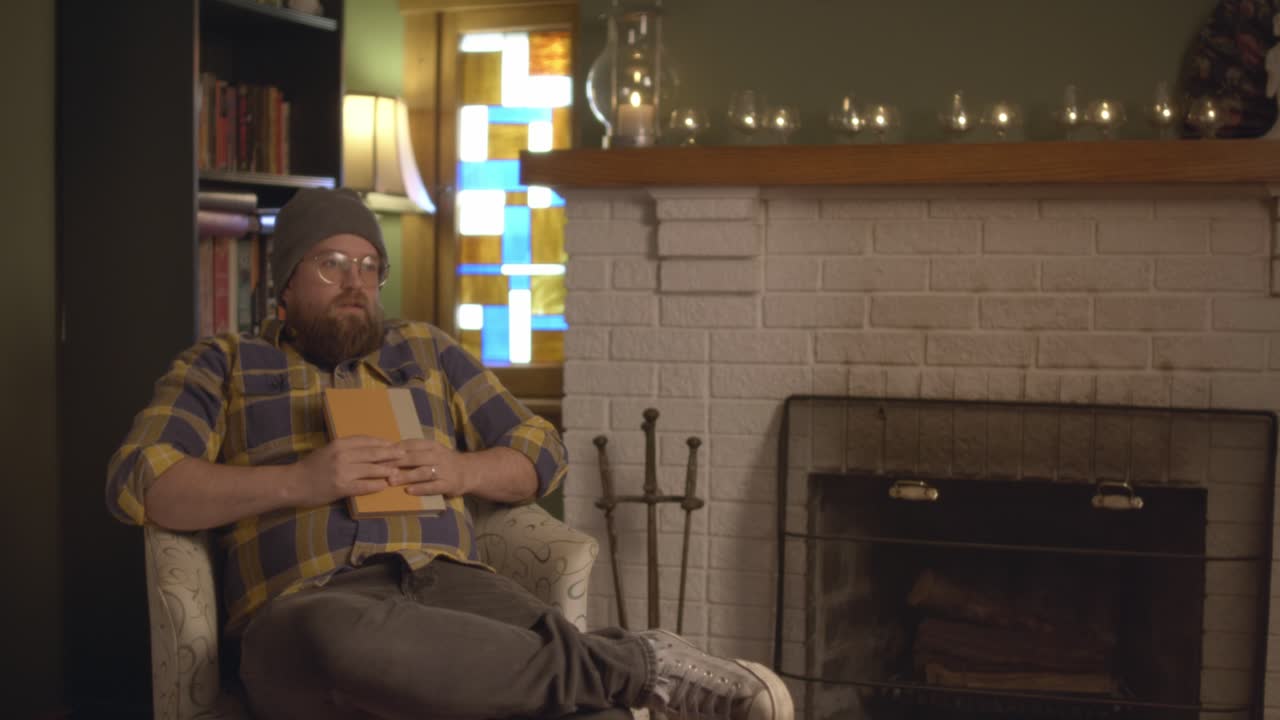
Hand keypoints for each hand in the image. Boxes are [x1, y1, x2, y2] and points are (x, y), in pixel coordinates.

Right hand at [287, 436, 404, 506]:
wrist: (293, 483)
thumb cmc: (311, 467)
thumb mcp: (328, 450)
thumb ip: (347, 448)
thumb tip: (370, 448)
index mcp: (339, 444)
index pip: (366, 440)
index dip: (382, 442)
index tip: (394, 444)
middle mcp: (342, 455)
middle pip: (373, 453)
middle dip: (390, 454)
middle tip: (404, 455)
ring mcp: (342, 472)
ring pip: (371, 469)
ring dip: (387, 470)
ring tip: (398, 471)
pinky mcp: (341, 487)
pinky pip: (364, 486)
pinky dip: (376, 486)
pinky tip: (384, 486)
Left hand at [388, 439, 470, 497]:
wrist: (469, 471)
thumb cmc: (443, 461)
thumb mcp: (431, 451)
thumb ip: (413, 451)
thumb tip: (386, 452)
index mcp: (431, 445)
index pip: (411, 444)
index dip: (394, 449)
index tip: (378, 455)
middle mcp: (438, 456)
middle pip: (415, 457)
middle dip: (396, 463)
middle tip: (380, 468)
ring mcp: (444, 470)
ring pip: (423, 472)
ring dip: (406, 476)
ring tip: (391, 481)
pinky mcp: (448, 484)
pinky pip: (433, 487)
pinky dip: (421, 488)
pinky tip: (409, 491)